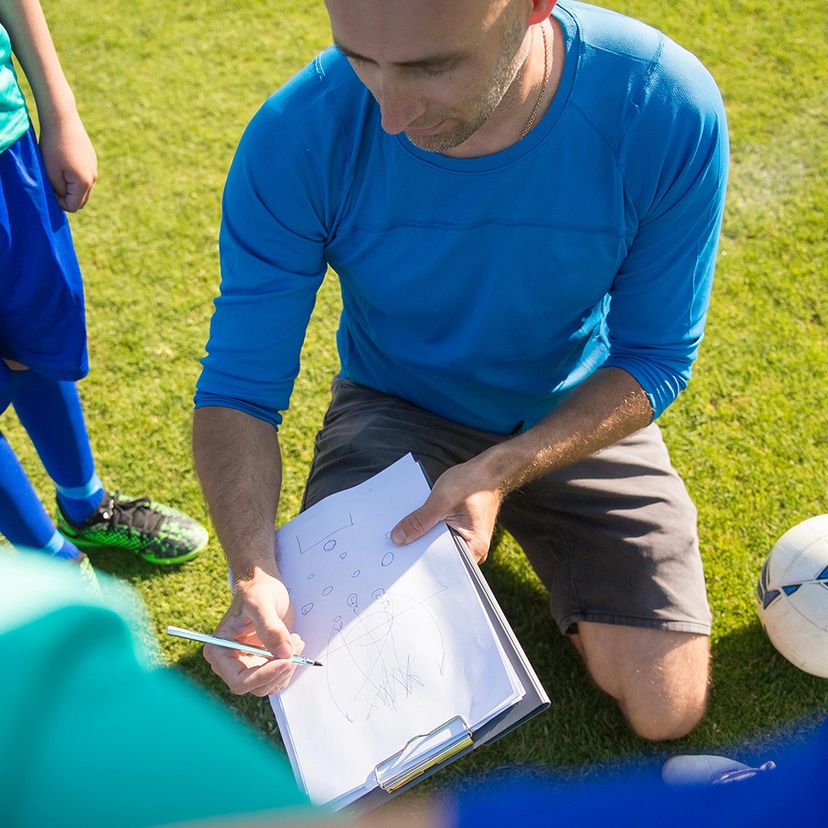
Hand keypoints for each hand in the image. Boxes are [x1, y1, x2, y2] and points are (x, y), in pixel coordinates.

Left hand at [38, 111, 96, 211]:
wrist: (62, 120)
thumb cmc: (53, 147)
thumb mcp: (51, 172)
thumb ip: (58, 190)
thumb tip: (64, 199)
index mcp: (84, 183)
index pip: (74, 206)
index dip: (60, 202)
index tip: (49, 189)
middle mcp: (93, 178)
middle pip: (81, 200)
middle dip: (67, 197)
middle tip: (53, 184)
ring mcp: (94, 168)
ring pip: (84, 189)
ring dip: (71, 187)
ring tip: (58, 172)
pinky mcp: (92, 160)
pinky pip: (85, 176)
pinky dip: (75, 177)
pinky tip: (65, 163)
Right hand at [203, 569, 303, 696]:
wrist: (264, 586)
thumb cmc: (256, 590)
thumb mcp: (260, 602)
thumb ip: (270, 627)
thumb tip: (283, 653)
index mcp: (219, 651)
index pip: (239, 680)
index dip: (263, 676)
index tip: (286, 661)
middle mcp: (230, 663)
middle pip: (257, 686)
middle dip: (279, 670)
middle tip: (294, 646)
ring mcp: (248, 665)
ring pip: (270, 685)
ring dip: (288, 667)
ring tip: (294, 640)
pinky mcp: (263, 663)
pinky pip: (278, 677)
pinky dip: (290, 665)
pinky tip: (293, 643)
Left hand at [390, 459, 502, 563]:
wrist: (487, 470)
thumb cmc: (474, 482)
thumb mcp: (441, 501)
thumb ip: (419, 521)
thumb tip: (399, 538)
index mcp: (475, 547)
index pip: (443, 565)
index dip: (421, 563)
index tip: (402, 560)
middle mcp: (473, 548)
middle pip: (439, 556)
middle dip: (420, 549)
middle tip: (399, 543)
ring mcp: (467, 540)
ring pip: (438, 545)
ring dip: (424, 537)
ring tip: (408, 530)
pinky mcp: (460, 531)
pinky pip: (440, 536)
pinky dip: (429, 529)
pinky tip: (418, 522)